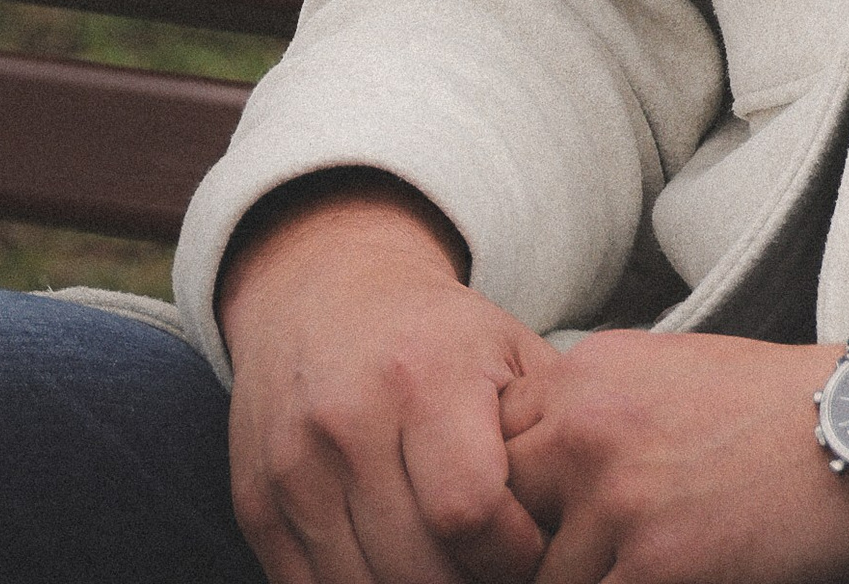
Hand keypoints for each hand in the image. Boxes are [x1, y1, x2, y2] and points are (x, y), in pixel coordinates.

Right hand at [221, 174, 550, 583]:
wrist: (321, 292)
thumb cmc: (437, 336)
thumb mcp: (506, 349)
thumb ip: (549, 429)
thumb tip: (591, 517)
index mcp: (423, 374)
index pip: (470, 511)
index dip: (513, 552)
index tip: (532, 547)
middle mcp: (348, 419)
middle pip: (417, 567)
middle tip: (495, 567)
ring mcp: (294, 468)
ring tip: (454, 566)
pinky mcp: (257, 506)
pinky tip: (399, 569)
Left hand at [502, 330, 848, 583]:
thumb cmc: (769, 406)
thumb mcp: (664, 369)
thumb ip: (591, 404)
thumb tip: (537, 458)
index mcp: (585, 372)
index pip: (493, 441)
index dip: (510, 490)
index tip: (532, 518)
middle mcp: (586, 427)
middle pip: (501, 509)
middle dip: (525, 543)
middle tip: (561, 555)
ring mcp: (617, 498)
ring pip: (542, 576)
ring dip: (574, 579)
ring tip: (627, 564)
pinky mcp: (656, 565)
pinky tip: (657, 576)